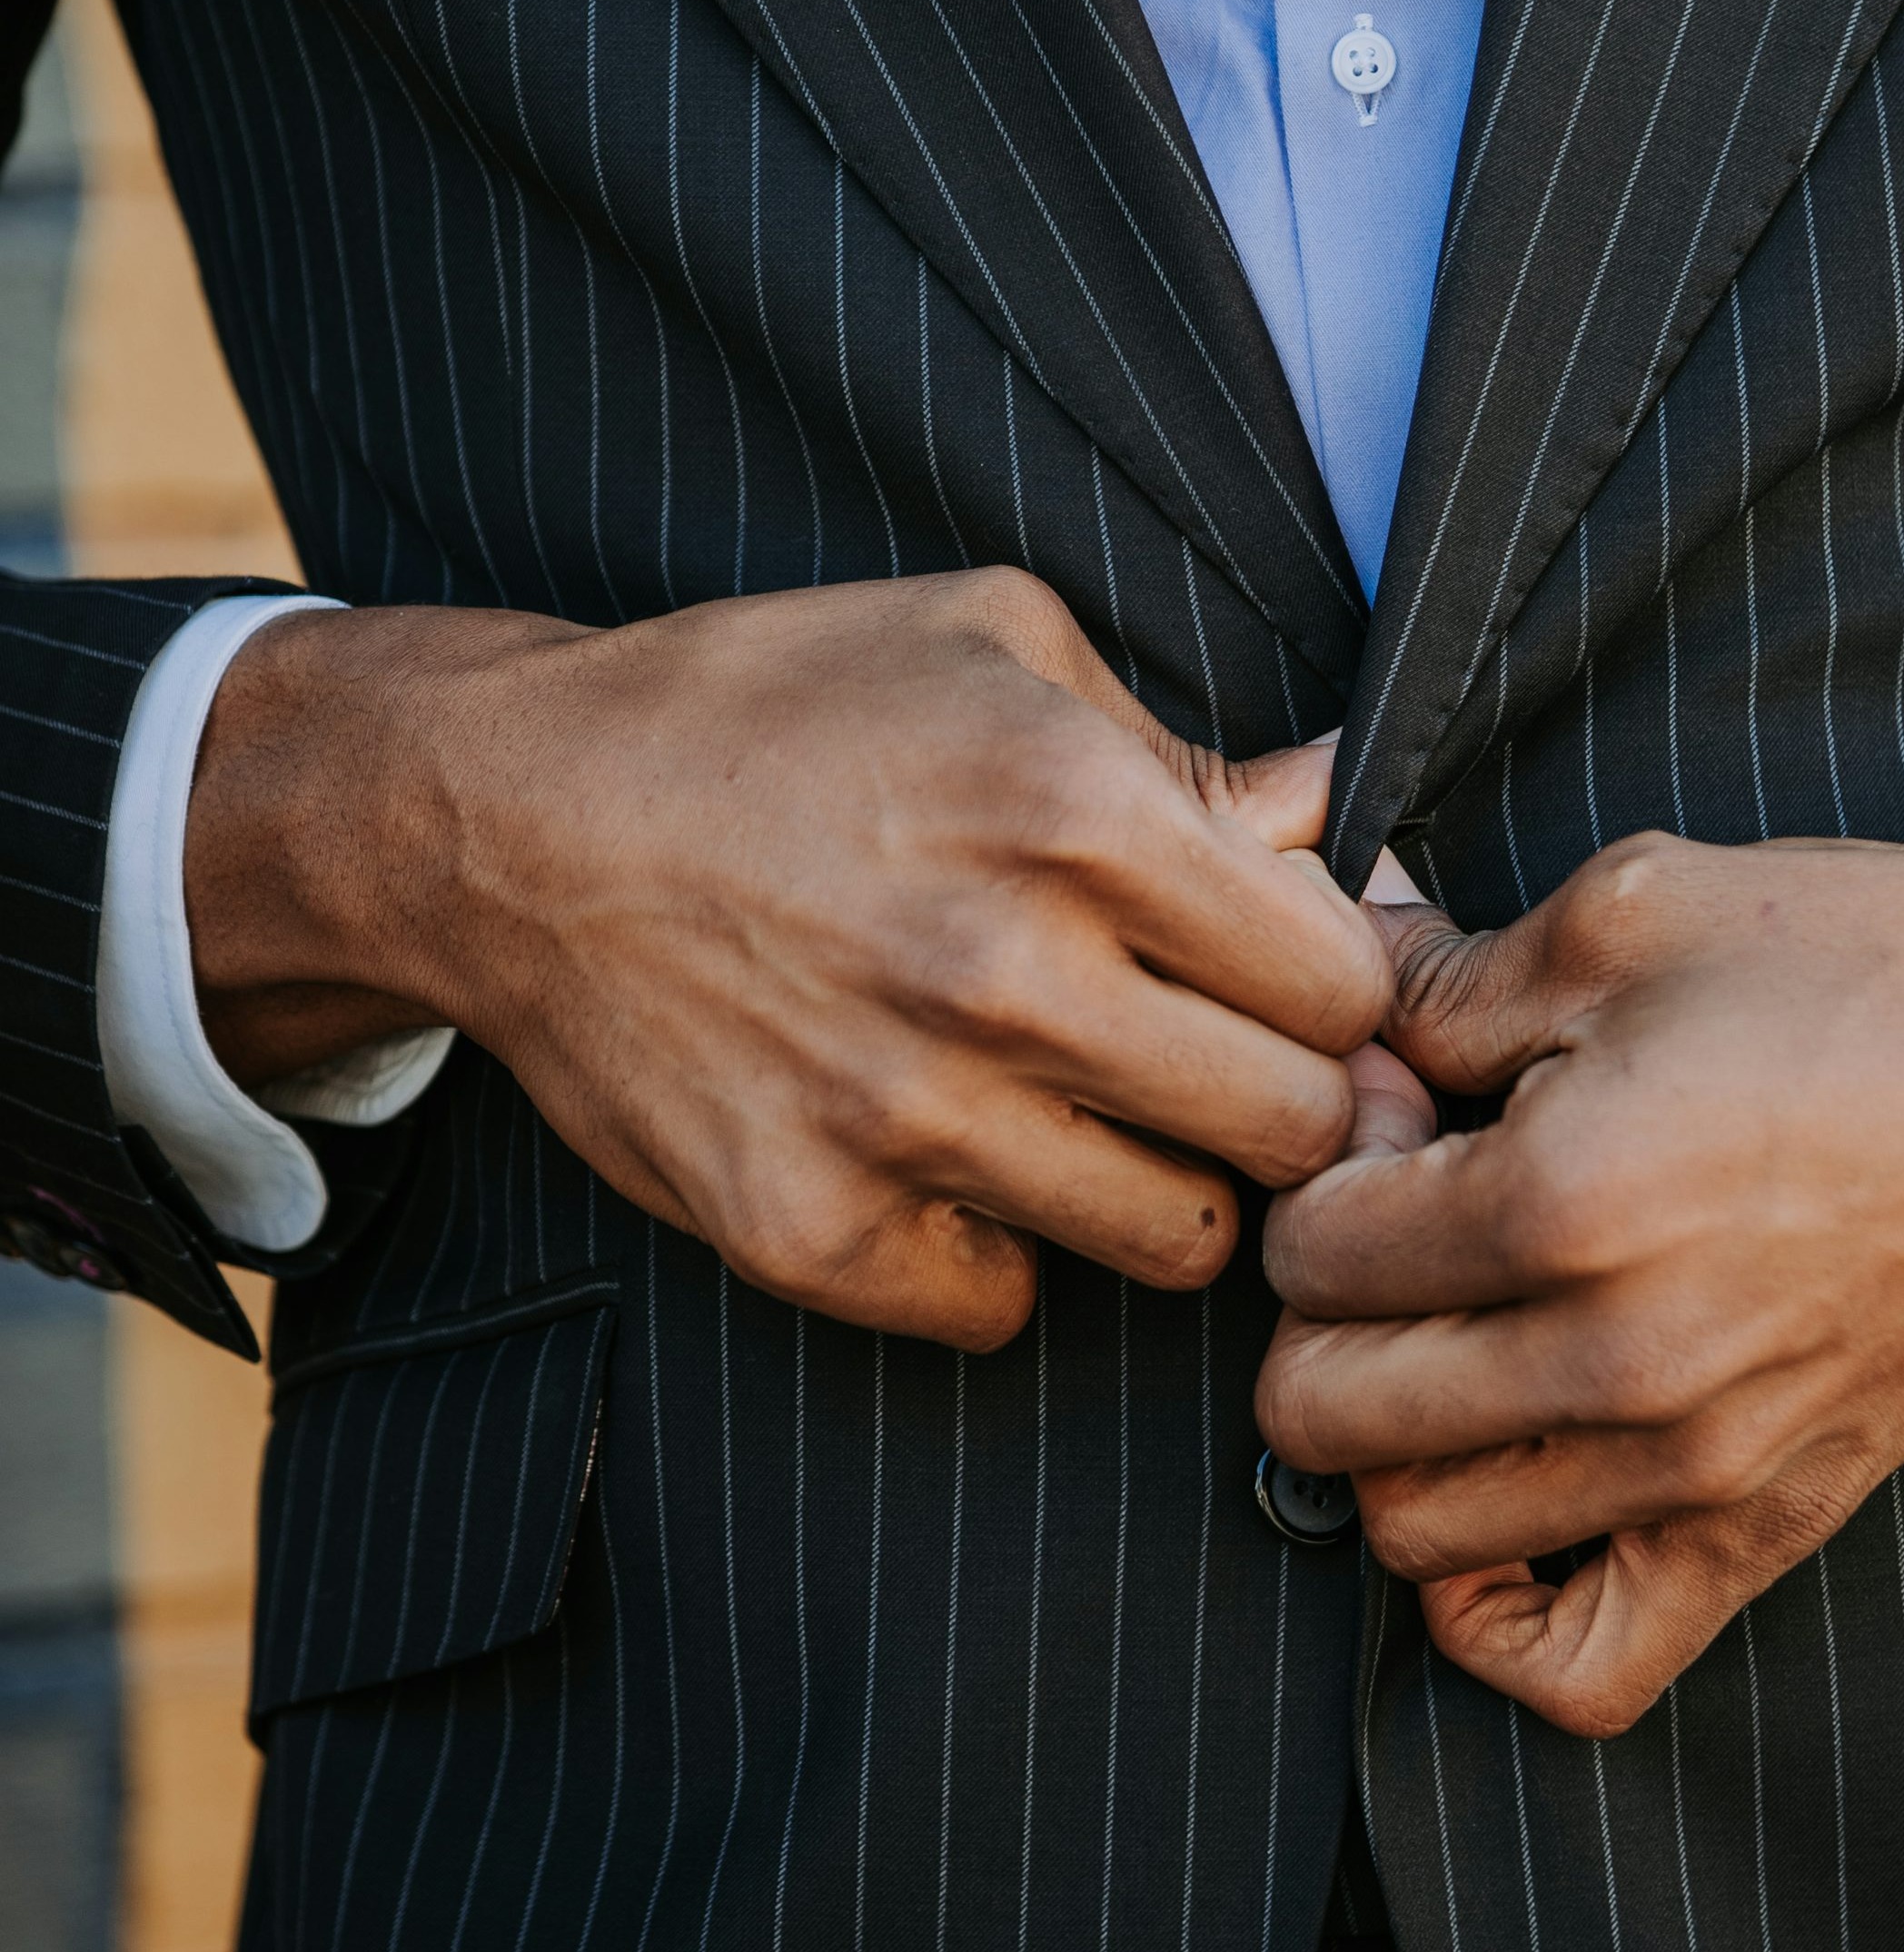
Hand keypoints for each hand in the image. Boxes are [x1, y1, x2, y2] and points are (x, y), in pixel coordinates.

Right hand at [187, 570, 1389, 1345]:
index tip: (1296, 988)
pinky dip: (1001, 1251)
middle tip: (1219, 1064)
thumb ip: (1194, 753)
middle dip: (1284, 1099)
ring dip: (1159, 1183)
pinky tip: (954, 1160)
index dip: (1342, 991)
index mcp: (1079, 814)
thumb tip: (1346, 832)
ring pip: (1178, 1239)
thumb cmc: (768, 710)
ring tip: (1088, 1110)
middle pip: (1295, 1129)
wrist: (509, 821)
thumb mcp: (996, 645)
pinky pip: (1007, 1306)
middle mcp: (1005, 976)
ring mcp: (905, 1120)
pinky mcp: (811, 1231)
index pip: (1344, 987)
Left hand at [1258, 818, 1903, 1735]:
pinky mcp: (1773, 1523)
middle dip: (1320, 1309)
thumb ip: (1441, 976)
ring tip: (1453, 1334)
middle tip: (1405, 1223)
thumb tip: (1333, 994)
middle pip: (1320, 1414)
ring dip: (1389, 1439)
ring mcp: (1698, 1467)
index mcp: (1563, 1201)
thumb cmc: (1884, 964)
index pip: (1307, 1250)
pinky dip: (1498, 1613)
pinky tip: (1503, 1503)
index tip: (1400, 1113)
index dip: (1324, 1167)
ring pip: (1414, 1537)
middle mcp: (1617, 1363)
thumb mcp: (1635, 910)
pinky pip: (1583, 1666)